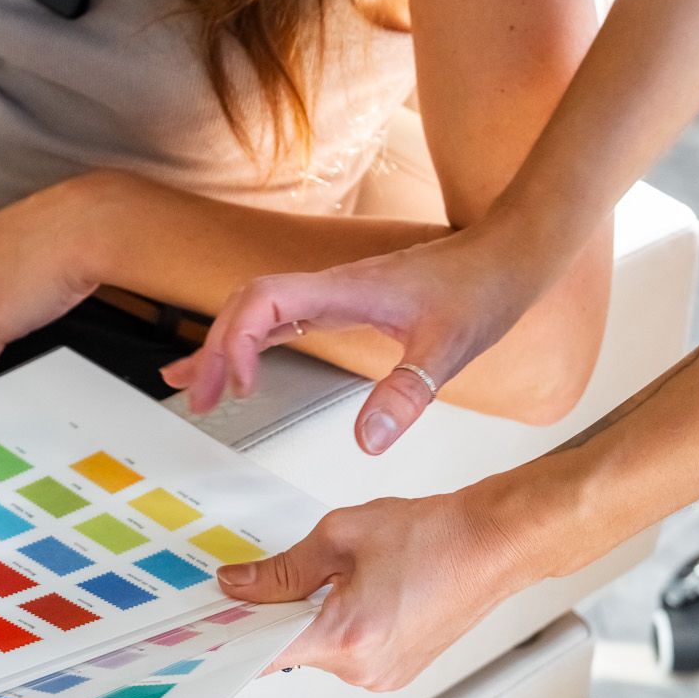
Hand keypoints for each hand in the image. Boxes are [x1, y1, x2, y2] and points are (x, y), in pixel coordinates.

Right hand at [163, 225, 537, 455]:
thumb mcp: (450, 347)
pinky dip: (250, 343)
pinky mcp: (344, 305)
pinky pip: (281, 320)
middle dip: (213, 350)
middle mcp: (329, 287)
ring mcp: (334, 294)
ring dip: (223, 346)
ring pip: (257, 311)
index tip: (235, 387)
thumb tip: (367, 441)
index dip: (235, 339)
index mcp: (343, 289)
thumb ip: (408, 391)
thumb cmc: (481, 289)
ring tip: (191, 388)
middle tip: (196, 401)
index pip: (263, 299)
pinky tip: (240, 371)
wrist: (507, 256)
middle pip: (246, 305)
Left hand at [222, 476, 541, 689]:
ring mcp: (383, 677)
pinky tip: (363, 587)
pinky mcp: (397, 672)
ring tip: (346, 572)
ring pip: (321, 649)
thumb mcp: (341, 535)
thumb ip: (282, 568)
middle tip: (285, 571)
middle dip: (281, 611)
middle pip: (291, 649)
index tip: (211, 625)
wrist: (491, 544)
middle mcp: (365, 670)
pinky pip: (349, 652)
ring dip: (315, 615)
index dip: (233, 637)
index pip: (264, 654)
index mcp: (347, 637)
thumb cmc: (433, 535)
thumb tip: (240, 586)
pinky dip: (342, 623)